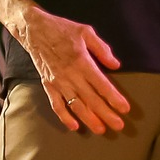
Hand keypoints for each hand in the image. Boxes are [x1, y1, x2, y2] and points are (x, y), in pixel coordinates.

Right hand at [16, 6, 127, 133]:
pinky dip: (64, 117)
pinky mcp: (48, 85)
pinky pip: (56, 104)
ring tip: (101, 129)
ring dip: (89, 119)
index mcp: (82, 62)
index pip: (102, 85)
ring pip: (76, 105)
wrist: (34, 31)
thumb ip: (102, 49)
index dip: (114, 98)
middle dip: (106, 114)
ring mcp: (58, 82)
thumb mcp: (86, 32)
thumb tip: (115, 64)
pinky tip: (74, 126)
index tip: (124, 109)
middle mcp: (71, 75)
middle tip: (119, 125)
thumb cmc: (62, 29)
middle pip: (91, 99)